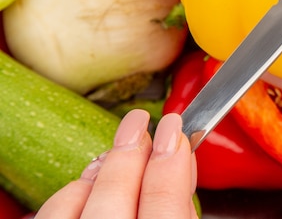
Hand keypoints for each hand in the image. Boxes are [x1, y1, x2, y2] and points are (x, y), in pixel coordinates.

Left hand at [34, 110, 197, 218]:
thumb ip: (181, 205)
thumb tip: (180, 160)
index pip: (165, 197)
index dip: (172, 155)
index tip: (174, 125)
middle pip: (118, 190)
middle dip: (132, 148)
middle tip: (140, 121)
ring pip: (80, 196)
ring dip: (103, 168)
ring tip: (121, 153)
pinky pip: (51, 211)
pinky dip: (74, 192)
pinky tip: (91, 186)